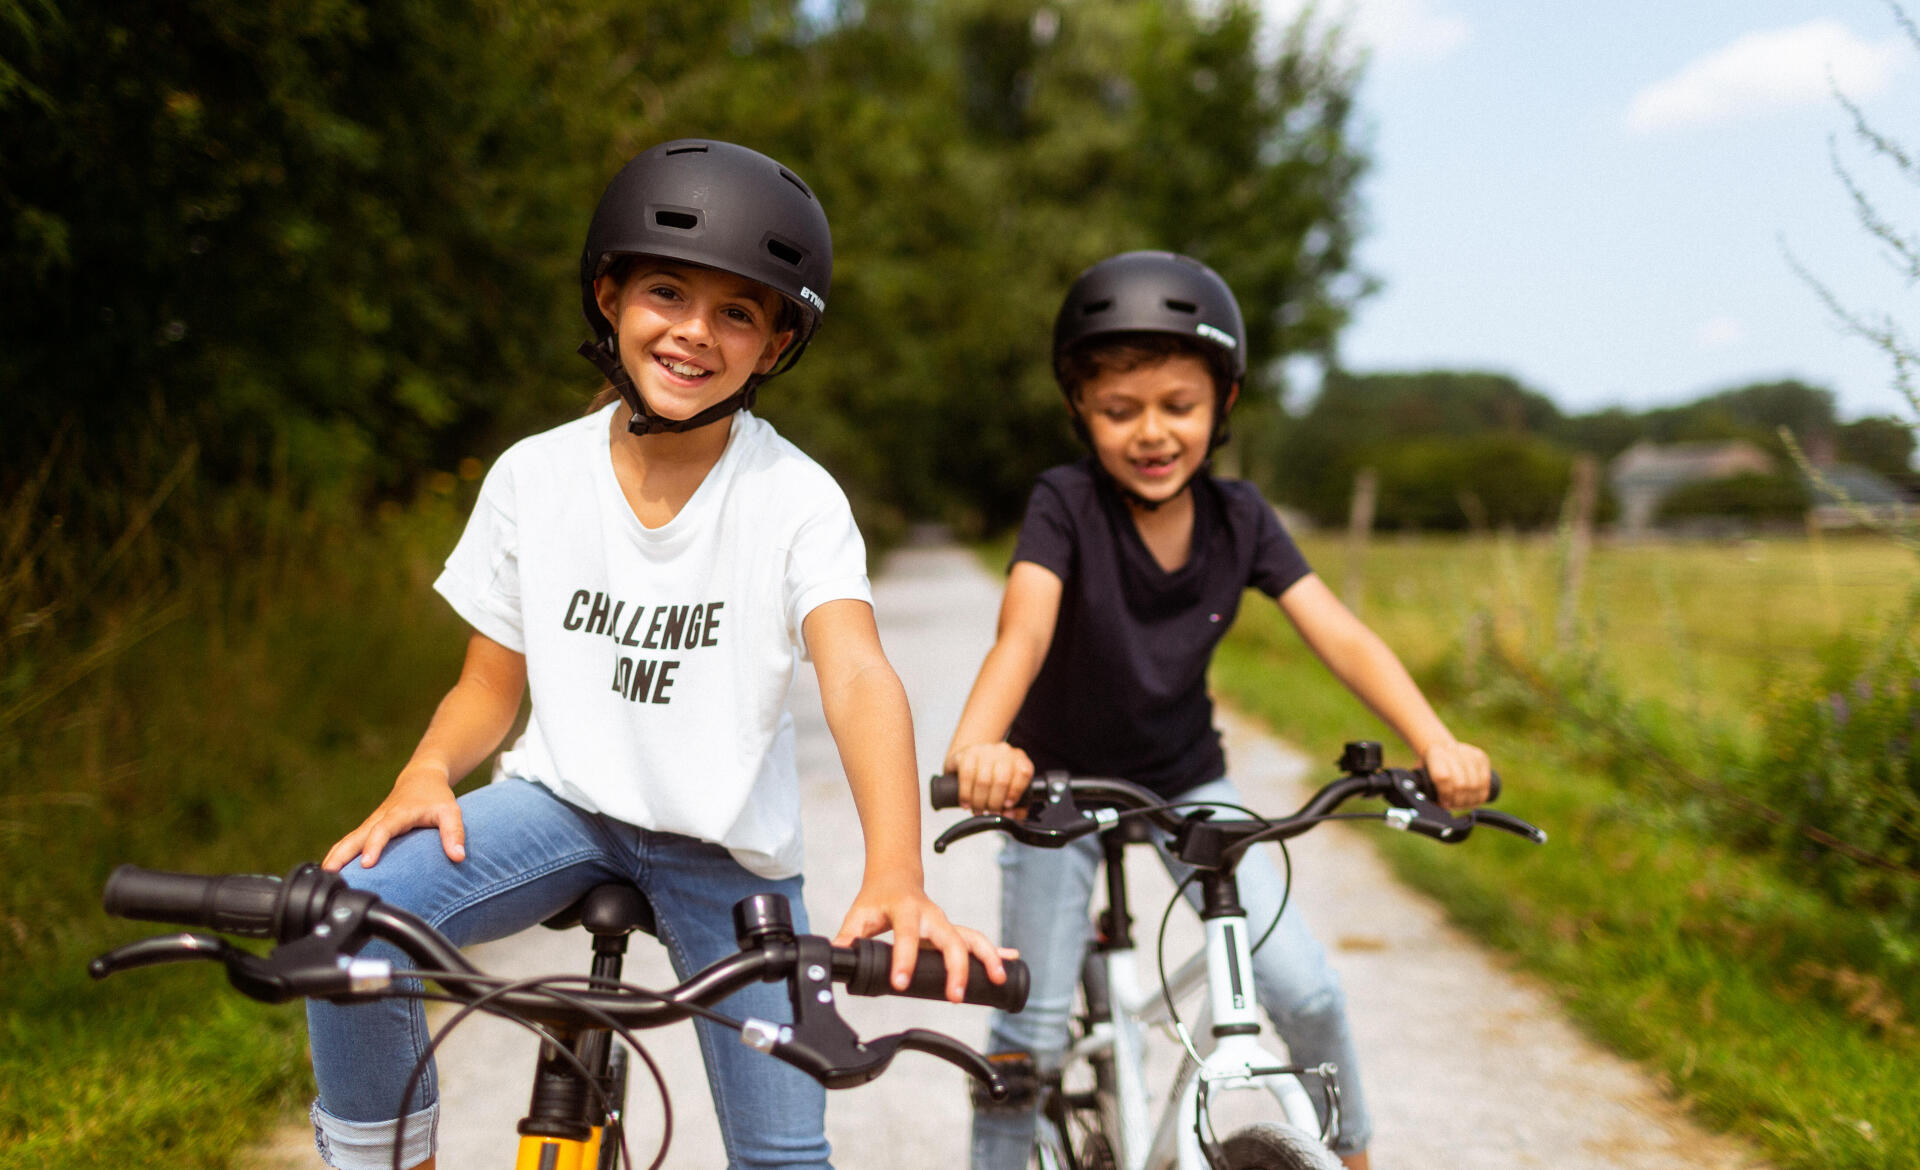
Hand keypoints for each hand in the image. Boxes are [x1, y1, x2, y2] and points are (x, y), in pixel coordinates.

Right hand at [322, 765, 465, 869]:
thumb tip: (458, 857)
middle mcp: (379, 819)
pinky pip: (351, 843)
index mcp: (397, 814)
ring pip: (349, 840)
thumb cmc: (436, 797)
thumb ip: (455, 832)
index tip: (367, 863)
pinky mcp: (368, 829)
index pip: (382, 830)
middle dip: (342, 854)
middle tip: (329, 873)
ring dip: (336, 856)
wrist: (421, 779)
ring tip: (324, 876)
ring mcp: (371, 824)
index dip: (374, 846)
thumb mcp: (450, 811)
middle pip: (356, 837)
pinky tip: (332, 871)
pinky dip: (340, 855)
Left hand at [831, 877, 1017, 1002]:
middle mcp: (932, 915)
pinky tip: (1011, 964)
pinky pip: (978, 940)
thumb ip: (848, 936)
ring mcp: (945, 923)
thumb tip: (837, 957)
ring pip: (972, 937)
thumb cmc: (878, 898)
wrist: (896, 876)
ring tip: (998, 977)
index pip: (907, 935)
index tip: (900, 983)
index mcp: (906, 911)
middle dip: (956, 967)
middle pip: (951, 938)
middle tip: (956, 996)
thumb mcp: (860, 914)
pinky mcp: (952, 931)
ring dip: (987, 957)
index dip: (904, 959)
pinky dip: (996, 952)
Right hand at [947, 741, 1034, 814]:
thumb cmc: (995, 780)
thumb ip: (1018, 809)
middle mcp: (1004, 752)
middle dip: (995, 803)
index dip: (1015, 793)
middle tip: (990, 813)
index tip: (1007, 806)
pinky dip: (966, 793)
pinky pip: (966, 775)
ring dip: (979, 801)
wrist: (973, 762)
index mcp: (1020, 760)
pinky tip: (966, 803)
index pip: (1023, 774)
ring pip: (983, 780)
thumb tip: (1009, 815)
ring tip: (978, 810)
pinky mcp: (967, 754)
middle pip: (1002, 780)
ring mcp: (985, 750)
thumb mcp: (1011, 793)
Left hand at [1422, 739, 1491, 809]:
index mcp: (1435, 753)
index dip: (1445, 794)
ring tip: (1462, 804)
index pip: (1443, 777)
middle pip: (1461, 784)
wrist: (1443, 750)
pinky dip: (1479, 796)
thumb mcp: (1420, 776)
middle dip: (1457, 801)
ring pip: (1475, 785)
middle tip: (1453, 805)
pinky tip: (1472, 800)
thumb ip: (1421, 789)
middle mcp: (1453, 750)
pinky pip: (1485, 783)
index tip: (1443, 803)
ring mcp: (1470, 753)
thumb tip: (1426, 805)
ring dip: (1469, 801)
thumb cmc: (1430, 768)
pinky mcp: (1482, 758)